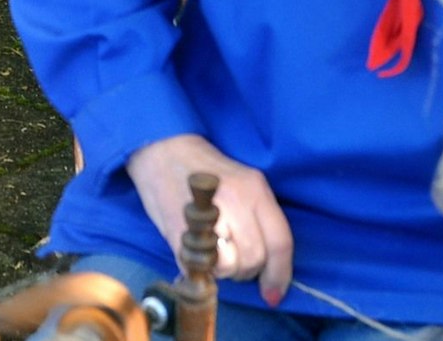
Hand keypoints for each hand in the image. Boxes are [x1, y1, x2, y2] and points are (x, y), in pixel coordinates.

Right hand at [124, 133, 292, 305]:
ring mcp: (207, 217)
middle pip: (255, 258)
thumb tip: (269, 268)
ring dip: (224, 270)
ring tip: (214, 253)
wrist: (162, 150)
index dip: (279, 274)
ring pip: (230, 267)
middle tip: (233, 260)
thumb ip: (259, 220)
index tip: (273, 293)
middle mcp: (236, 202)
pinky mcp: (181, 231)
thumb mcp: (245, 184)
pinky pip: (202, 268)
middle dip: (246, 270)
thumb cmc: (206, 170)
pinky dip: (202, 271)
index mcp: (255, 189)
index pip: (279, 242)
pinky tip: (198, 255)